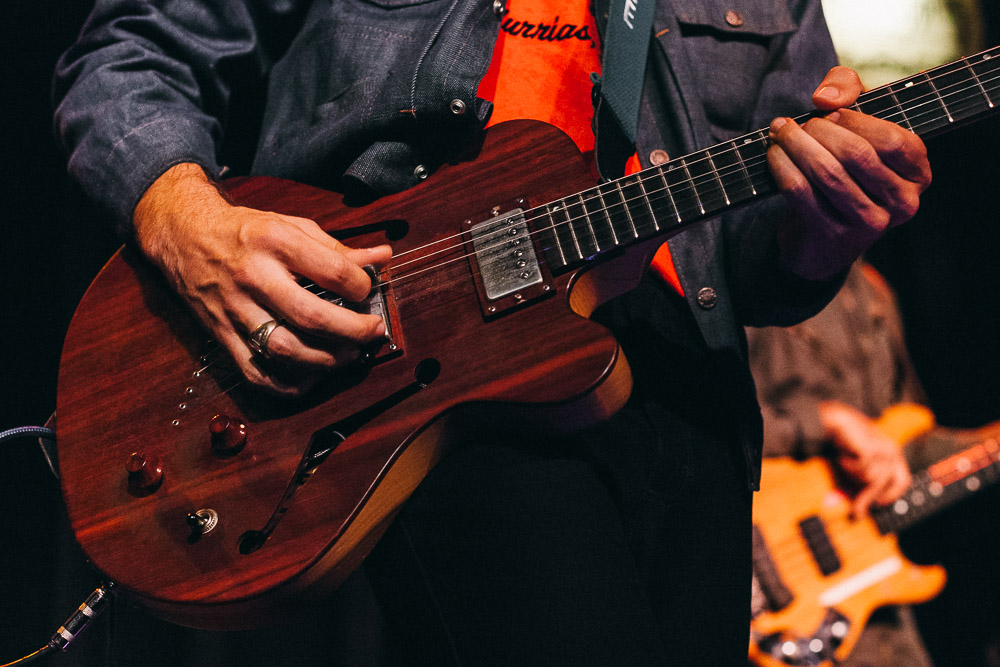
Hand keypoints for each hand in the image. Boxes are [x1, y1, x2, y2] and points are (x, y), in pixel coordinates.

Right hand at [134, 163, 391, 394]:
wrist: (183, 234)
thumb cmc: (245, 230)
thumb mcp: (291, 225)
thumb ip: (338, 246)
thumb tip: (382, 257)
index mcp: (275, 241)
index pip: (332, 270)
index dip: (361, 286)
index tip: (368, 290)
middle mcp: (254, 275)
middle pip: (310, 315)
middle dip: (352, 330)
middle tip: (373, 332)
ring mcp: (235, 307)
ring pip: (283, 347)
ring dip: (324, 359)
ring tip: (347, 355)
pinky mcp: (221, 333)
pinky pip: (254, 370)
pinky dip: (285, 383)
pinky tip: (310, 378)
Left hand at [767, 66, 931, 280]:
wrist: (823, 235)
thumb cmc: (845, 167)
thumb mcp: (856, 121)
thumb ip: (849, 89)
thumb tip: (826, 98)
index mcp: (918, 174)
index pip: (892, 140)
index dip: (854, 120)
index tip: (826, 112)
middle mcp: (902, 203)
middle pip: (856, 154)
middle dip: (817, 130)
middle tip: (791, 124)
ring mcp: (870, 224)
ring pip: (826, 172)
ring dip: (794, 146)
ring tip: (778, 133)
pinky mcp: (834, 236)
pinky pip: (801, 192)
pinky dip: (781, 167)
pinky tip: (773, 155)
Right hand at [818, 401, 911, 516]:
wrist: (835, 421)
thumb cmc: (846, 444)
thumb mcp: (857, 467)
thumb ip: (863, 485)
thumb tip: (861, 513)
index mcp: (894, 455)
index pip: (902, 482)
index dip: (890, 495)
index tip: (877, 506)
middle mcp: (893, 452)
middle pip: (886, 484)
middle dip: (870, 497)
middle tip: (857, 510)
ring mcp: (884, 450)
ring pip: (872, 479)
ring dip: (854, 476)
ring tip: (844, 463)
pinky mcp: (872, 449)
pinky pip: (862, 470)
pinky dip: (849, 467)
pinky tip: (843, 457)